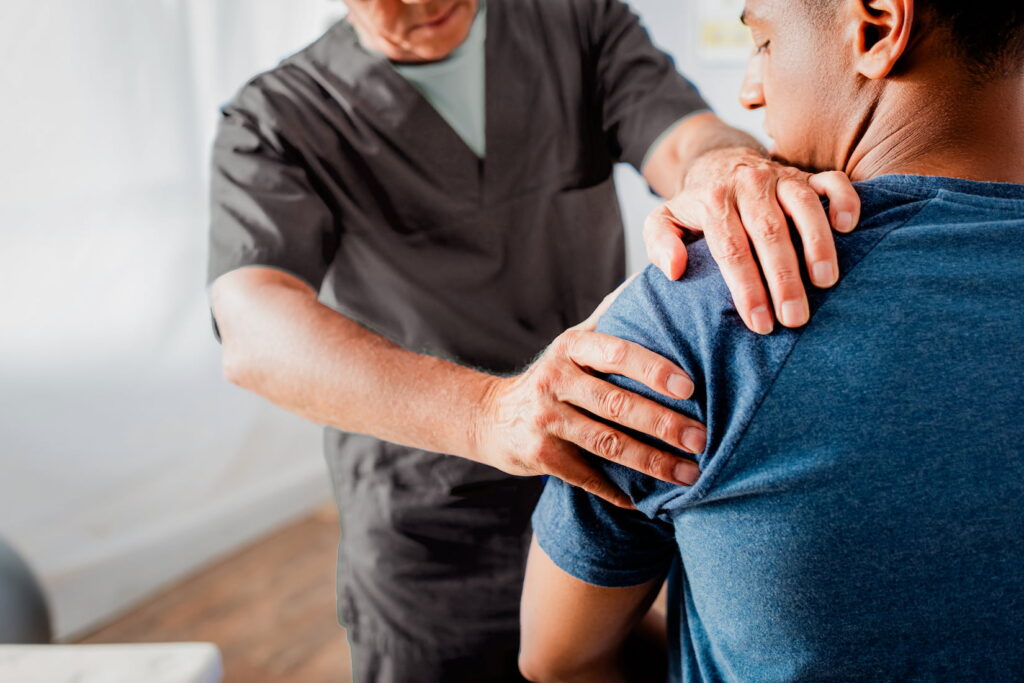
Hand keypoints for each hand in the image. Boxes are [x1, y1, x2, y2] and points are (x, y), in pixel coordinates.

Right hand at [473, 278, 704, 508]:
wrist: (493, 416)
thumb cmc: (555, 375)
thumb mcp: (575, 339)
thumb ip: (613, 314)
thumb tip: (655, 274)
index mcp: (571, 348)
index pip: (616, 353)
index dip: (653, 369)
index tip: (691, 387)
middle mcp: (555, 380)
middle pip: (616, 404)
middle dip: (664, 424)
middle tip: (702, 439)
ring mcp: (546, 419)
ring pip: (607, 444)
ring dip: (652, 462)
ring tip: (690, 474)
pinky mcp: (540, 455)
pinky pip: (587, 476)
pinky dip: (617, 491)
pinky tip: (646, 501)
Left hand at [643, 147, 860, 333]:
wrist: (718, 163)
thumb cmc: (695, 207)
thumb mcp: (663, 220)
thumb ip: (659, 242)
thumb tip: (674, 269)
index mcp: (712, 200)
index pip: (730, 247)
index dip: (746, 286)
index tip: (759, 322)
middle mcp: (748, 184)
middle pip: (769, 231)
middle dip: (783, 278)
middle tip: (794, 318)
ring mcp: (780, 177)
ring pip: (804, 206)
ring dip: (817, 244)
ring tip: (825, 283)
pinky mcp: (806, 174)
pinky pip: (833, 181)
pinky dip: (844, 201)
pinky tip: (849, 228)